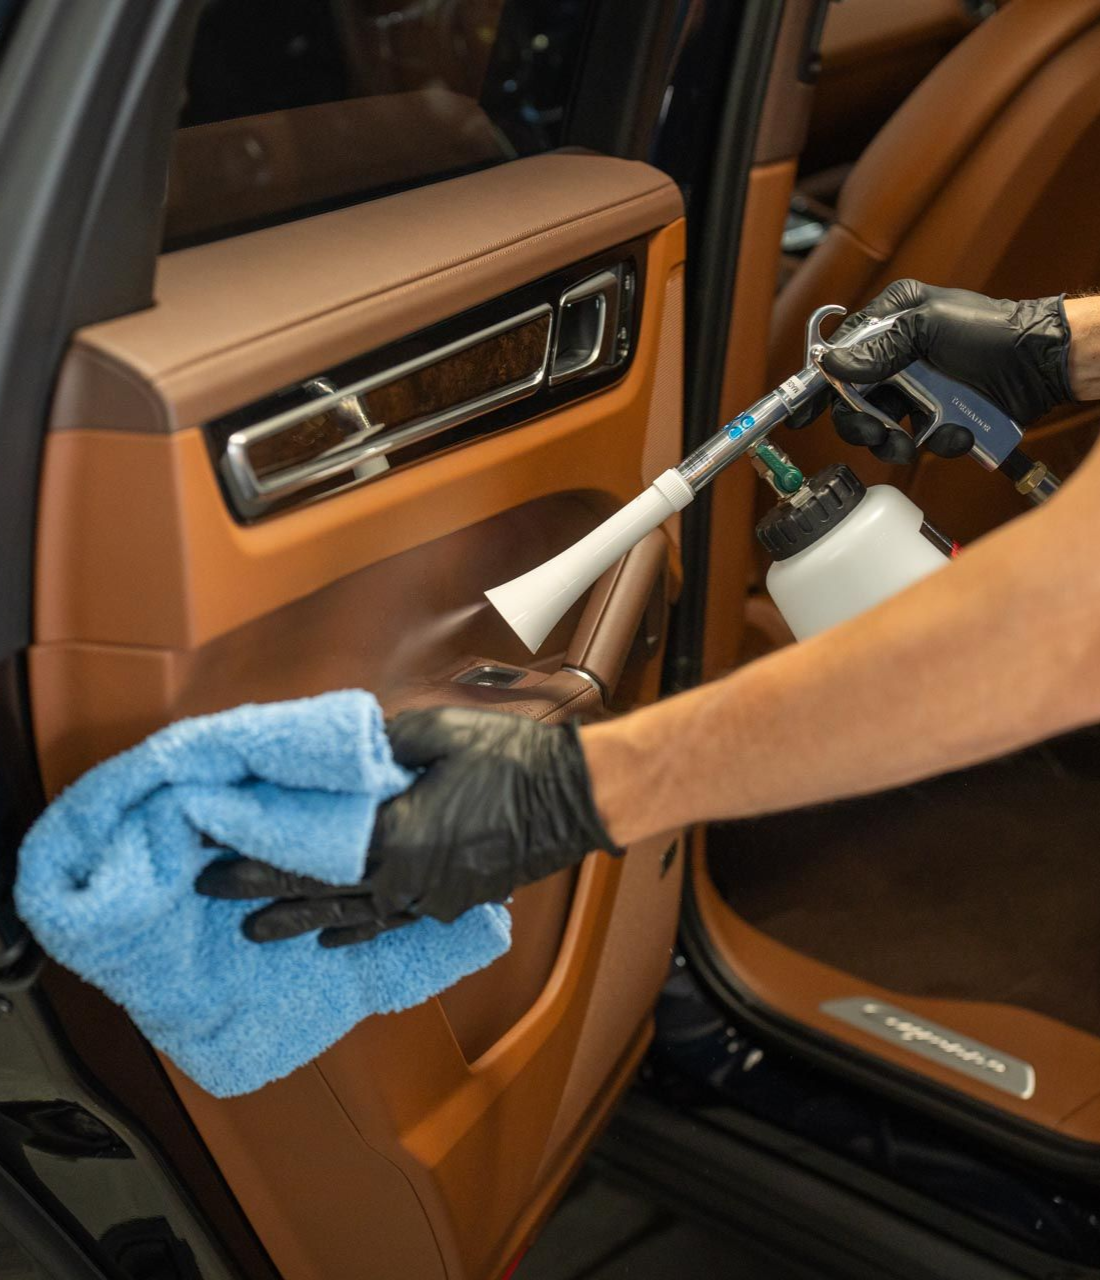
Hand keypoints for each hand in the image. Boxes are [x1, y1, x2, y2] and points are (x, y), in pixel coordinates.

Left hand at [195, 708, 615, 946]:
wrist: (574, 798)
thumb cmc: (512, 760)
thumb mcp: (439, 731)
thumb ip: (383, 741)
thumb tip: (349, 750)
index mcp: (394, 836)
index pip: (308, 855)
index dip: (257, 859)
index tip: (214, 861)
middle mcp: (404, 878)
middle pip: (320, 893)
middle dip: (264, 896)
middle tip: (214, 897)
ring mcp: (429, 896)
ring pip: (352, 916)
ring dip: (303, 922)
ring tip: (260, 931)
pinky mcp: (450, 901)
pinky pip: (392, 922)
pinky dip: (358, 931)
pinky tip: (335, 939)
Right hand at [817, 279, 1072, 462]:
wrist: (1041, 363)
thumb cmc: (992, 331)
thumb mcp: (928, 328)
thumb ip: (877, 349)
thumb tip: (831, 365)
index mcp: (892, 322)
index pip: (840, 355)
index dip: (819, 385)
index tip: (803, 413)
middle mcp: (899, 357)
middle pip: (854, 400)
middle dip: (861, 423)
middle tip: (876, 433)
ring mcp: (918, 390)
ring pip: (882, 428)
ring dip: (893, 442)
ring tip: (912, 445)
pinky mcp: (938, 417)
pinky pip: (920, 440)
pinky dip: (936, 441)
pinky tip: (956, 430)